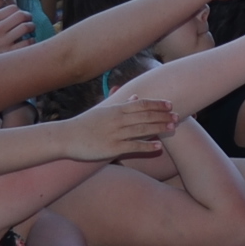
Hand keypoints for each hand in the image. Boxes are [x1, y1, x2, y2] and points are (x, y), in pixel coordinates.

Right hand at [0, 3, 34, 55]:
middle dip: (29, 17)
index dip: (21, 11)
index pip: (13, 8)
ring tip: (30, 31)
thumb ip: (1, 17)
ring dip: (31, 27)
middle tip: (29, 22)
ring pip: (25, 27)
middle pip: (21, 15)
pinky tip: (28, 42)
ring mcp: (2, 42)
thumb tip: (22, 13)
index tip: (23, 17)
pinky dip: (32, 41)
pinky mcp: (8, 54)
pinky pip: (27, 43)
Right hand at [58, 90, 176, 161]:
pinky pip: (133, 146)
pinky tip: (158, 146)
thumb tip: (136, 97)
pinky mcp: (112, 148)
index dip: (157, 104)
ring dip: (159, 128)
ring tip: (173, 127)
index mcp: (116, 110)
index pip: (141, 104)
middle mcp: (117, 120)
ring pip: (142, 130)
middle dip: (163, 116)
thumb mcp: (103, 110)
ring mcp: (115, 134)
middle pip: (145, 116)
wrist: (66, 137)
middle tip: (178, 116)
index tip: (170, 104)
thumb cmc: (85, 123)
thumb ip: (121, 104)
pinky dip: (147, 146)